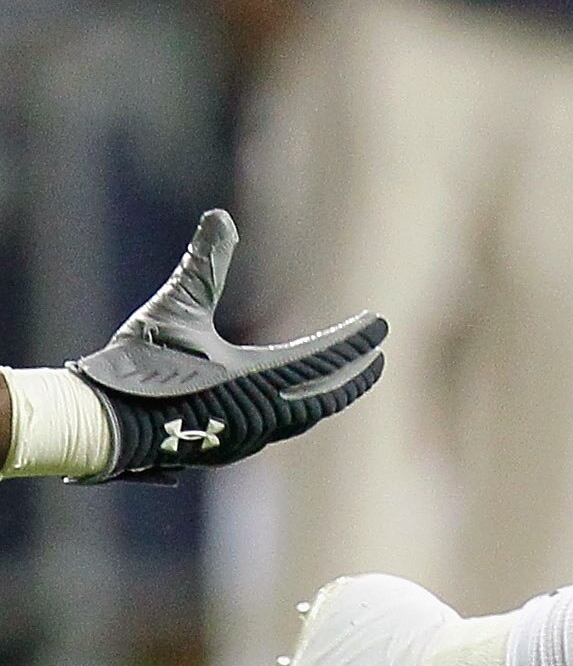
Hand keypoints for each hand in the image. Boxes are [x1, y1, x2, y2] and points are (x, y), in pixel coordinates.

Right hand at [72, 211, 386, 478]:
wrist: (98, 423)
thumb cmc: (134, 364)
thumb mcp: (175, 307)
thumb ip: (205, 264)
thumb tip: (220, 216)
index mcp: (255, 380)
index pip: (323, 358)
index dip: (355, 340)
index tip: (381, 325)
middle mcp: (260, 415)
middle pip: (325, 395)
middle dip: (354, 373)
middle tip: (379, 354)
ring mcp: (245, 438)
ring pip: (304, 418)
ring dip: (328, 396)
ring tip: (345, 377)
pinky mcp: (227, 449)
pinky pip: (279, 431)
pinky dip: (299, 413)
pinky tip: (295, 405)